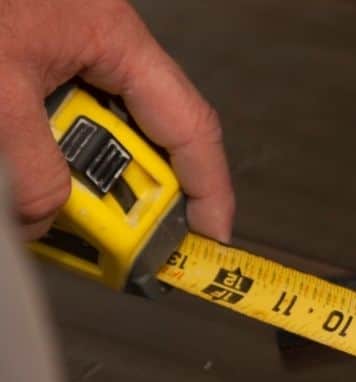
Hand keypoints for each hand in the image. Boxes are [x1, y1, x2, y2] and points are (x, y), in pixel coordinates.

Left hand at [0, 0, 232, 239]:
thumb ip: (29, 168)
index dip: (210, 187)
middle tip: (109, 240)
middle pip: (140, 135)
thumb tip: (41, 221)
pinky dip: (32, 155)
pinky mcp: (23, 60)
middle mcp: (98, 43)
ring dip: (65, 175)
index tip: (209, 239)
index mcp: (115, 39)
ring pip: (87, 133)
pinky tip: (17, 170)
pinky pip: (45, 121)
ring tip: (39, 206)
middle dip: (125, 192)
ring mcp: (59, 50)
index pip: (190, 126)